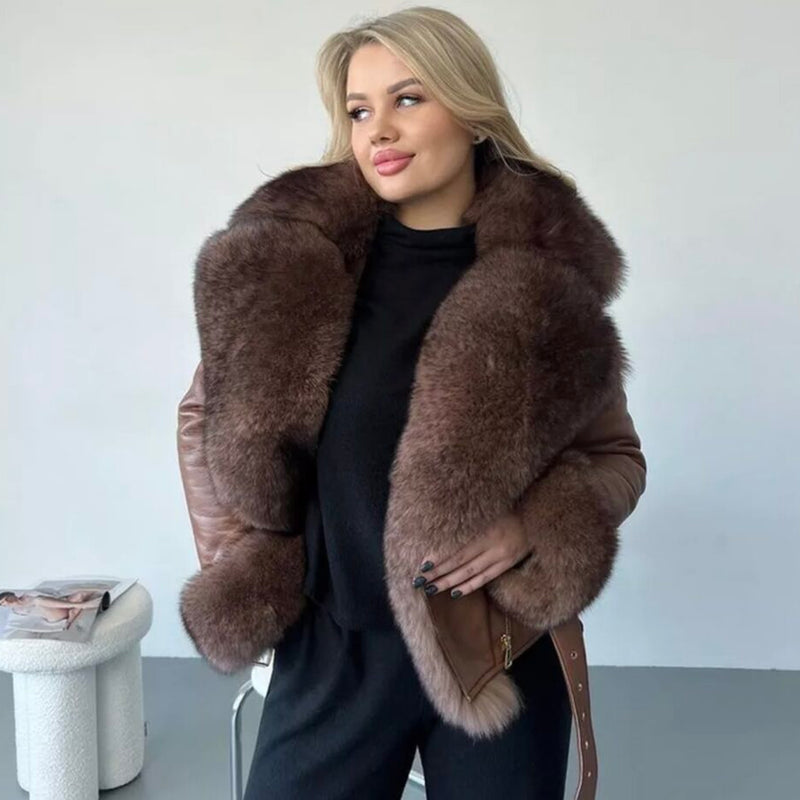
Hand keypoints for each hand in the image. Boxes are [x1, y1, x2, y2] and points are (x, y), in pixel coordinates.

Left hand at [411, 511, 531, 598]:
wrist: (534, 517)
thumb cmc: (506, 509)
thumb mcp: (488, 512)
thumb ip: (469, 523)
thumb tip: (443, 533)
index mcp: (486, 530)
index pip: (458, 549)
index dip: (440, 558)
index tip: (422, 565)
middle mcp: (493, 545)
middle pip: (461, 563)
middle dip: (438, 573)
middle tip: (419, 581)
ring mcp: (501, 557)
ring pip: (471, 573)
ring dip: (449, 582)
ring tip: (431, 588)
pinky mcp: (507, 564)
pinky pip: (485, 578)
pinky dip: (469, 586)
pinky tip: (455, 592)